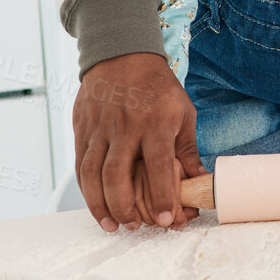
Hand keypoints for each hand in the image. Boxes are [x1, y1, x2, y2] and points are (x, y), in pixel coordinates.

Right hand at [73, 52, 205, 231]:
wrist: (122, 54)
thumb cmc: (157, 86)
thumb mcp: (183, 112)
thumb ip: (187, 150)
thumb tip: (199, 182)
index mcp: (155, 123)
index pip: (158, 166)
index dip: (162, 197)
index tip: (166, 220)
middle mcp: (125, 127)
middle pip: (117, 175)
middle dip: (124, 207)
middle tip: (133, 226)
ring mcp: (100, 128)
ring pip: (92, 173)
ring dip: (100, 205)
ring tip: (111, 224)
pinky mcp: (82, 128)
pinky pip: (80, 164)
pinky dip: (86, 189)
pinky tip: (96, 203)